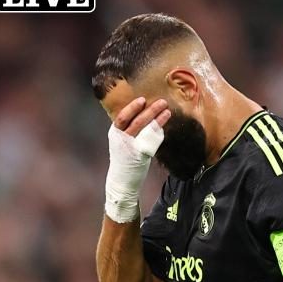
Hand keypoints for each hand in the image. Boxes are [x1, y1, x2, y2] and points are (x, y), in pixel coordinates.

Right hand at [104, 97, 170, 222]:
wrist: (122, 182)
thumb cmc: (125, 160)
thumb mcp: (123, 142)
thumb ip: (130, 130)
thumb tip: (145, 114)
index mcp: (114, 134)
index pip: (122, 117)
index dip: (132, 108)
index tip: (142, 99)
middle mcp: (120, 140)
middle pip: (136, 121)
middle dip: (150, 110)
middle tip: (162, 102)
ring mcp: (130, 148)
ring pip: (144, 129)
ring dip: (157, 118)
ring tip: (167, 110)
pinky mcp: (140, 156)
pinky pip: (152, 142)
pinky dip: (159, 133)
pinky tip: (165, 126)